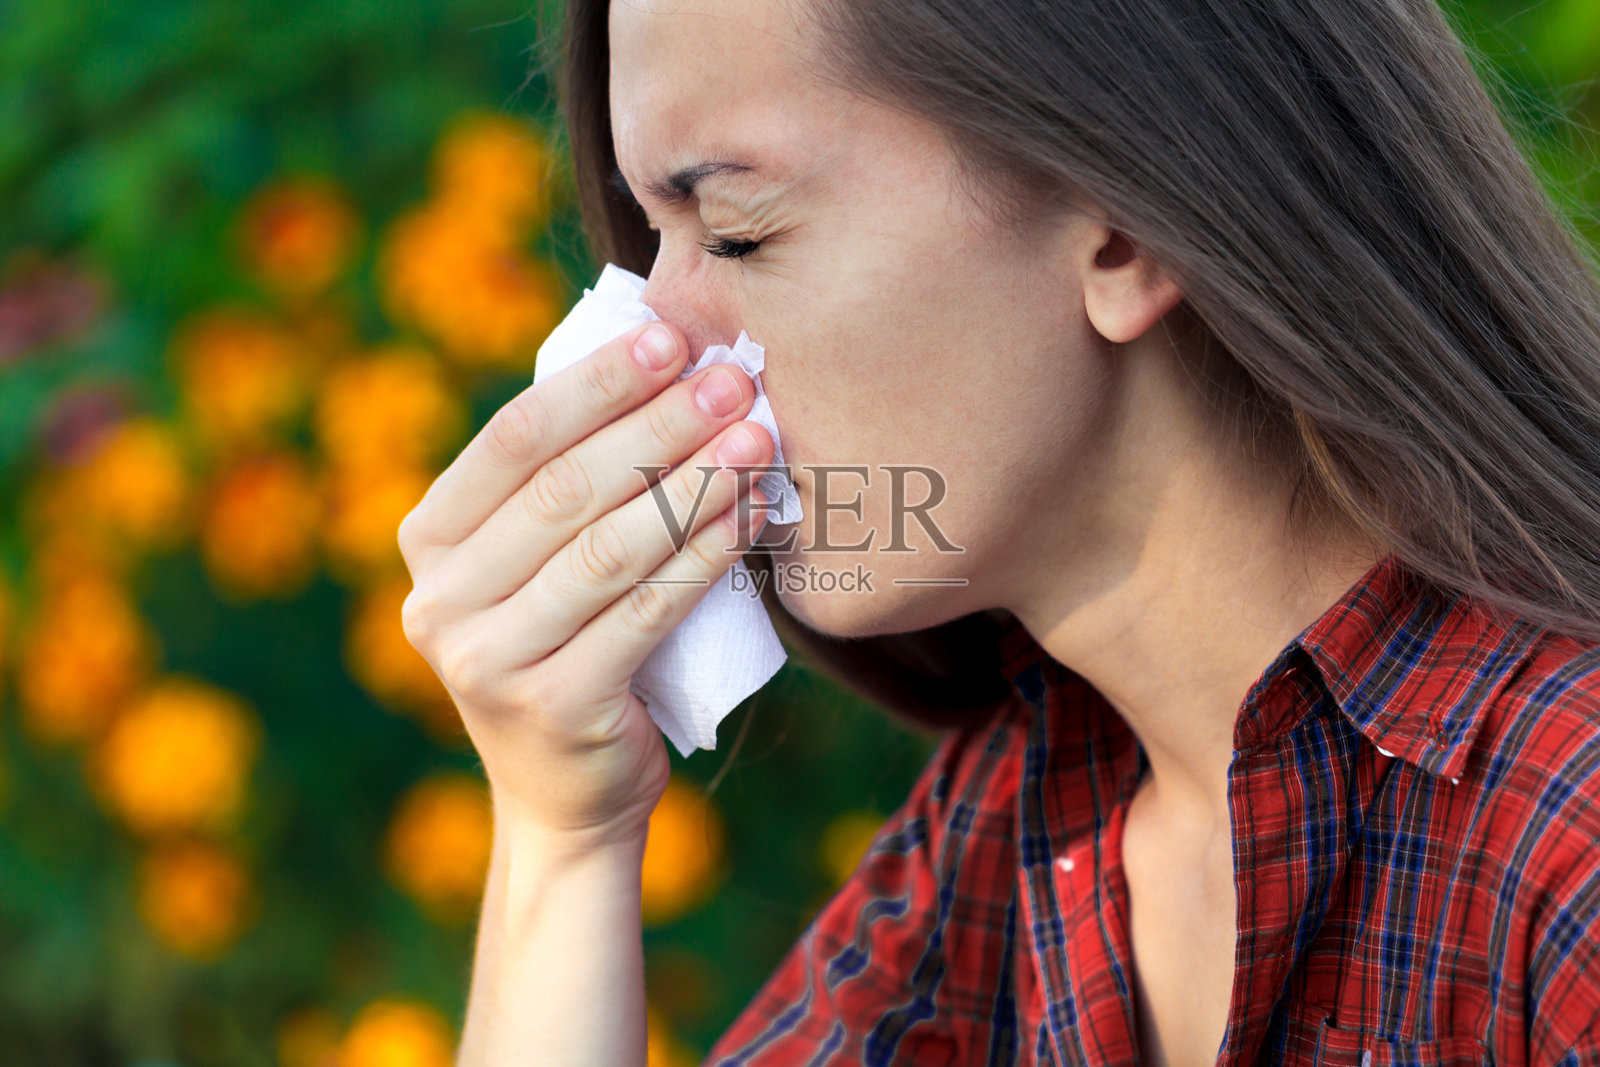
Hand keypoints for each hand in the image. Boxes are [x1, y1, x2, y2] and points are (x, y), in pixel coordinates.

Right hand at [398, 322, 773, 847]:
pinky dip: (703, 557)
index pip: (514, 438)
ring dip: (691, 484)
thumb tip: (675, 364)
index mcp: (428, 540)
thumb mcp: (545, 562)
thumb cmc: (573, 646)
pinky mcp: (550, 706)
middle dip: (658, 424)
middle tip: (733, 380)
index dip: (597, 382)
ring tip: (758, 441)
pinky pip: (644, 612)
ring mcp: (485, 659)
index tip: (674, 336)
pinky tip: (750, 515)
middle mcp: (438, 599)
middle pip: (564, 488)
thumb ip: (574, 481)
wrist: (567, 796)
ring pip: (607, 549)